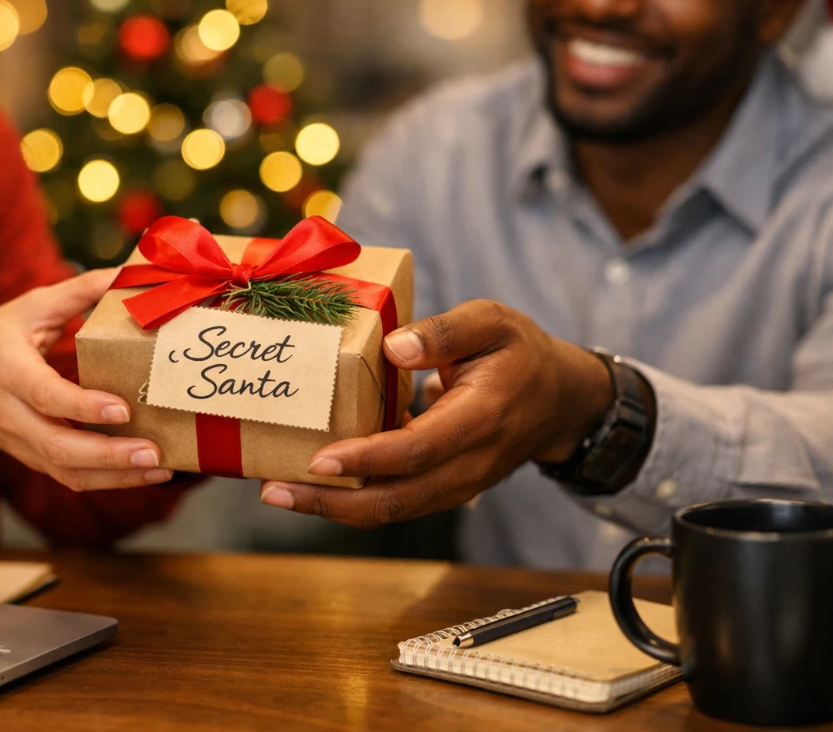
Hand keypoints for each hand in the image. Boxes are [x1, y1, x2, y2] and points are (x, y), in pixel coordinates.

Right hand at [0, 269, 170, 491]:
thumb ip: (76, 293)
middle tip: (153, 452)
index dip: (81, 406)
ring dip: (116, 477)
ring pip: (67, 471)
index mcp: (7, 370)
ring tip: (160, 468)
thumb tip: (126, 274)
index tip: (122, 408)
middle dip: (108, 455)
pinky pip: (71, 478)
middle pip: (57, 446)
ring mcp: (23, 443)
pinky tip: (147, 474)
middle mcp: (12, 414)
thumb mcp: (27, 308)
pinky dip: (110, 482)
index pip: (44, 395)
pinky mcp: (36, 460)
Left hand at [259, 300, 612, 526]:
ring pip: (391, 510)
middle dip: (331, 502)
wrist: (560, 400)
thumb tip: (393, 346)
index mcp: (481, 418)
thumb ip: (445, 332)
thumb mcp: (492, 322)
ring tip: (278, 493)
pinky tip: (311, 486)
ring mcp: (458, 484)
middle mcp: (468, 463)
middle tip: (273, 490)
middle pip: (396, 499)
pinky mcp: (444, 489)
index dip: (367, 458)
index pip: (418, 449)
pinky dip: (352, 500)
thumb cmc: (520, 353)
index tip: (318, 459)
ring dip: (333, 508)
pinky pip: (396, 503)